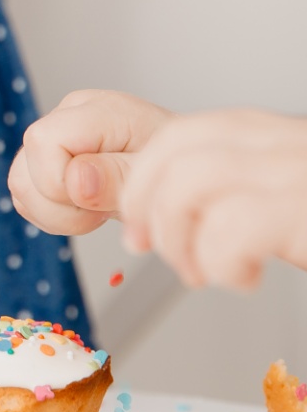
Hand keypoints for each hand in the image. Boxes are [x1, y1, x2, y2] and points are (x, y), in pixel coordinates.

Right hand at [9, 89, 173, 235]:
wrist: (182, 169)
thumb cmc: (176, 169)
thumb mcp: (159, 178)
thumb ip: (120, 178)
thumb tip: (75, 180)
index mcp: (100, 110)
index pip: (44, 141)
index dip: (63, 184)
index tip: (101, 201)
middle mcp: (69, 114)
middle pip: (25, 169)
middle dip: (61, 206)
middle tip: (104, 209)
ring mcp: (53, 133)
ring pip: (20, 184)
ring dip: (56, 213)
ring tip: (97, 210)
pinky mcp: (44, 156)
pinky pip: (25, 194)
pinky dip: (52, 214)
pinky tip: (85, 208)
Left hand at [118, 109, 306, 290]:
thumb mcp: (269, 200)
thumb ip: (211, 193)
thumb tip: (122, 203)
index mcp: (266, 135)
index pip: (177, 134)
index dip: (140, 179)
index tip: (131, 223)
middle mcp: (280, 141)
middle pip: (174, 146)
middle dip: (142, 202)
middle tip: (141, 245)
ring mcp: (294, 169)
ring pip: (190, 181)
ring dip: (176, 238)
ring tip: (198, 271)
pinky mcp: (304, 208)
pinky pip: (232, 228)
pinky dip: (219, 263)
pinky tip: (242, 277)